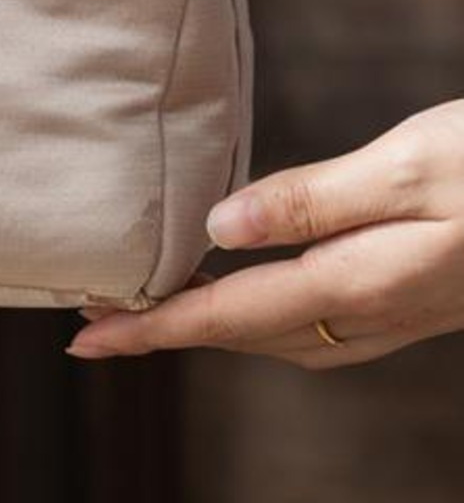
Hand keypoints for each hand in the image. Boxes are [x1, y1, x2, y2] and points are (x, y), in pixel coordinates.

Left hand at [65, 100, 463, 367]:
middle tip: (97, 318)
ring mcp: (400, 315)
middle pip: (248, 336)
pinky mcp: (417, 301)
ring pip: (283, 338)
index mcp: (361, 281)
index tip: (85, 337)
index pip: (231, 316)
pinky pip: (318, 326)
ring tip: (157, 306)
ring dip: (215, 327)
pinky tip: (255, 290)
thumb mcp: (408, 163)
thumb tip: (217, 230)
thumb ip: (313, 200)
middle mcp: (375, 313)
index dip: (153, 328)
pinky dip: (264, 318)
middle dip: (169, 330)